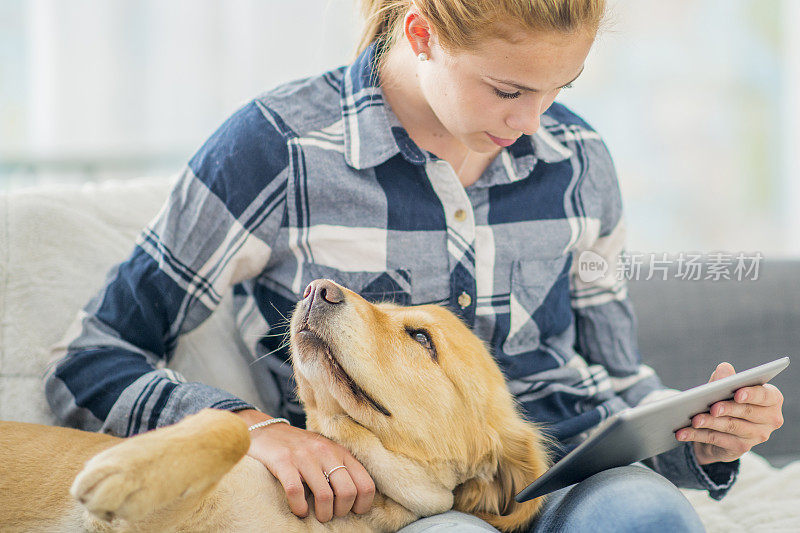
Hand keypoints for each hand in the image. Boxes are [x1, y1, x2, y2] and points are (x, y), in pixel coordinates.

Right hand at [235, 409, 374, 521]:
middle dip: (341, 511)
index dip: (362, 505)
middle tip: (331, 514)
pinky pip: (296, 493)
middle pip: (347, 492)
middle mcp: (326, 452)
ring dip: (322, 513)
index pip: (366, 484)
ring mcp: (304, 456)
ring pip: (324, 496)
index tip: (352, 511)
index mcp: (341, 452)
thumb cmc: (300, 448)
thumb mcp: (327, 452)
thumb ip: (342, 468)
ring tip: (316, 515)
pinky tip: (299, 509)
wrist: (267, 430)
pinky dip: (299, 508)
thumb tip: (356, 499)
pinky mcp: (283, 462)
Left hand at [675, 362, 783, 464]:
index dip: (752, 394)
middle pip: (747, 412)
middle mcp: (770, 419)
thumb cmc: (727, 401)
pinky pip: (716, 439)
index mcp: (771, 399)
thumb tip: (724, 368)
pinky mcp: (740, 448)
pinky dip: (697, 435)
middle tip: (712, 407)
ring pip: (731, 426)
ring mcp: (757, 436)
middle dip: (727, 409)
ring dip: (710, 423)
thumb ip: (725, 378)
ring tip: (694, 420)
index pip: (765, 396)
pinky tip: (683, 433)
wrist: (722, 429)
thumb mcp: (724, 388)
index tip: (738, 394)